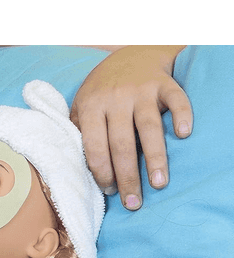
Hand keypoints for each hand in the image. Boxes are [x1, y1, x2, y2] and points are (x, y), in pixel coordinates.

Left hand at [70, 46, 191, 210]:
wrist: (130, 55)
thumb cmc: (102, 90)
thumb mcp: (81, 106)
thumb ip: (76, 132)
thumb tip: (72, 168)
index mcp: (91, 107)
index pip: (94, 147)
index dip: (101, 172)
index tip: (109, 191)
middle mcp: (115, 99)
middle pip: (121, 144)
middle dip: (127, 176)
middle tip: (133, 202)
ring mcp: (141, 90)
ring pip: (148, 127)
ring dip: (155, 157)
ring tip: (159, 183)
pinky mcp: (164, 82)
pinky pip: (175, 99)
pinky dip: (181, 115)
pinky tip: (184, 135)